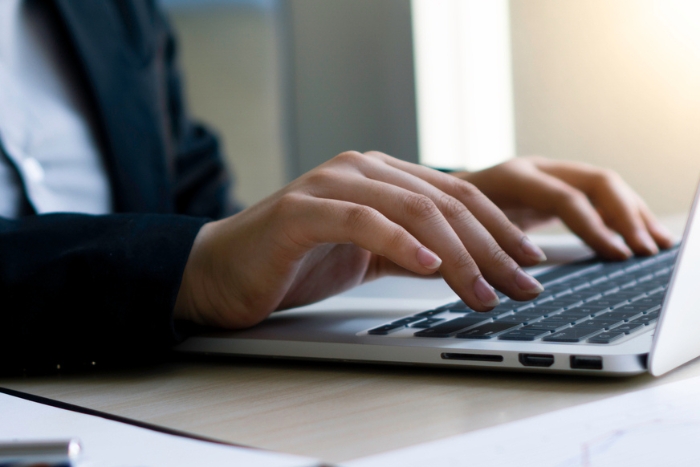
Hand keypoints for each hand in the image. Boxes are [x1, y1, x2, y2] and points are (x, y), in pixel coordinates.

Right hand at [174, 151, 548, 328]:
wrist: (223, 272)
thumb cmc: (294, 262)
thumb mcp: (368, 255)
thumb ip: (412, 249)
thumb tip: (467, 265)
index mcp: (380, 177)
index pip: (455, 197)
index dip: (499, 229)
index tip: (530, 263)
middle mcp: (361, 170)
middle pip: (444, 202)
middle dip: (492, 247)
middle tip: (522, 285)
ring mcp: (331, 185)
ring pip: (413, 209)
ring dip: (459, 254)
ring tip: (486, 291)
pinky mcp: (302, 210)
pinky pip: (362, 220)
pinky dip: (399, 242)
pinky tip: (429, 265)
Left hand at [457, 156, 674, 259]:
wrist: (431, 194)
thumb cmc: (442, 215)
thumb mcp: (457, 231)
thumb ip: (484, 248)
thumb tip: (520, 278)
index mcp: (512, 176)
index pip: (564, 196)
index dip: (592, 226)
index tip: (615, 254)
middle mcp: (534, 169)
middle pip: (595, 182)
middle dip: (625, 216)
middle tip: (643, 251)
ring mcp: (547, 176)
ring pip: (602, 187)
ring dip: (631, 214)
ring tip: (655, 244)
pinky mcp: (553, 189)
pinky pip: (596, 197)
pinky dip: (619, 216)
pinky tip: (636, 236)